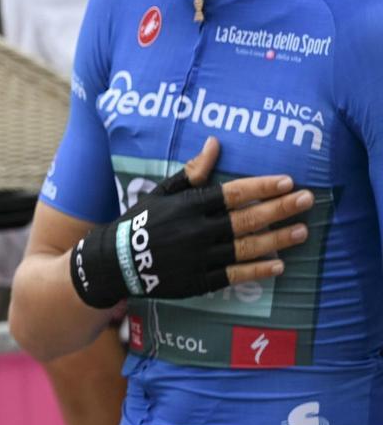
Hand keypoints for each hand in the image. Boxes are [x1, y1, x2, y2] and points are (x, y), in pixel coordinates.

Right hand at [69, 136, 311, 308]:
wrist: (117, 261)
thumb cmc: (142, 220)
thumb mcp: (161, 191)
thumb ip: (191, 172)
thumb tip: (214, 144)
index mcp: (188, 206)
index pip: (233, 194)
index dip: (262, 187)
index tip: (288, 181)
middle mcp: (196, 231)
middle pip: (246, 219)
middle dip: (280, 209)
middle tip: (308, 200)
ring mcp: (199, 257)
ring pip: (245, 248)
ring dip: (277, 239)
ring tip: (301, 231)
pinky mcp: (198, 280)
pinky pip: (234, 275)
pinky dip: (257, 271)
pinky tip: (279, 265)